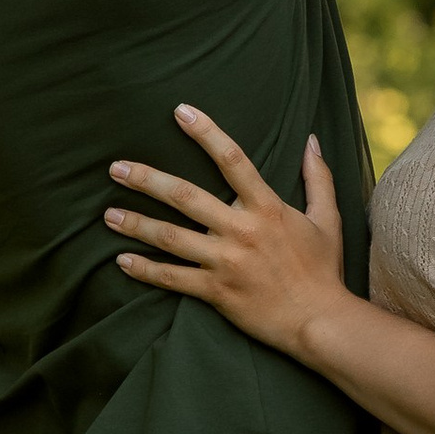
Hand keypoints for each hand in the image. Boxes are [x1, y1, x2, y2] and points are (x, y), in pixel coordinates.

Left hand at [106, 108, 349, 362]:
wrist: (320, 321)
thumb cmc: (324, 271)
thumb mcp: (327, 219)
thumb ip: (317, 177)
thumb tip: (311, 139)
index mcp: (267, 207)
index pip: (232, 159)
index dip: (206, 133)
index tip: (180, 112)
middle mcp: (241, 230)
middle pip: (184, 196)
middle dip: (146, 179)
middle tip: (116, 168)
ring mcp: (225, 262)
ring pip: (170, 237)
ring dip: (136, 224)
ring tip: (108, 215)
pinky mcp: (216, 292)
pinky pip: (172, 278)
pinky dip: (145, 270)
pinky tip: (122, 261)